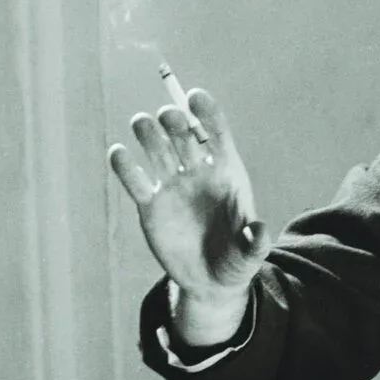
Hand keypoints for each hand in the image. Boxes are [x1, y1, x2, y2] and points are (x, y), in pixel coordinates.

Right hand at [108, 76, 264, 341]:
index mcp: (226, 171)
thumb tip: (259, 230)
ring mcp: (171, 185)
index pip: (215, 132)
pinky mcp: (149, 205)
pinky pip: (133, 179)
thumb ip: (255, 242)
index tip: (194, 97)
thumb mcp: (251, 255)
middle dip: (174, 120)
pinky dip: (124, 165)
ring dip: (148, 132)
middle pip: (182, 133)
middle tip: (169, 118)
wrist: (211, 282)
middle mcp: (197, 171)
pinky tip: (120, 153)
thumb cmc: (237, 260)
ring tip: (142, 125)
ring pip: (156, 147)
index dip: (206, 112)